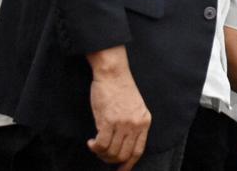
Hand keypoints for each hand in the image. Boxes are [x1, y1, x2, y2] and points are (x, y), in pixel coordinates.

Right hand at [86, 51, 150, 170]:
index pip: (138, 151)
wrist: (113, 74)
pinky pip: (101, 145)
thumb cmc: (121, 89)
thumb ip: (132, 125)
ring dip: (101, 153)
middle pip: (123, 154)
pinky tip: (91, 141)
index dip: (128, 164)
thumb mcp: (135, 108)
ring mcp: (123, 123)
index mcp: (145, 121)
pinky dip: (94, 147)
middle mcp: (136, 124)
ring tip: (96, 145)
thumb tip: (123, 145)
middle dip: (110, 160)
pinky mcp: (108, 121)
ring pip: (111, 152)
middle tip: (102, 154)